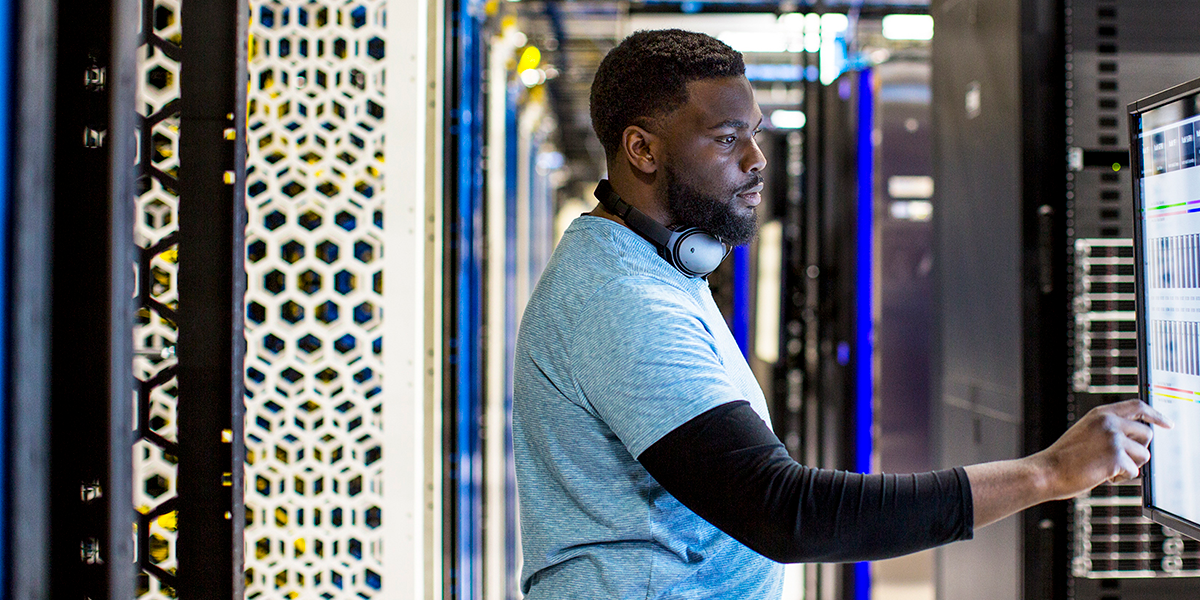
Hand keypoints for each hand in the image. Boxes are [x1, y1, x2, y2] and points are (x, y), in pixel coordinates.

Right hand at [1035, 399, 1173, 499]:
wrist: (1047, 471)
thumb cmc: (1065, 458)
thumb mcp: (1087, 433)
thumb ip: (1110, 430)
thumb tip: (1139, 440)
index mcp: (1101, 414)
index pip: (1138, 406)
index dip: (1156, 415)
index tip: (1168, 423)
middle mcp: (1109, 422)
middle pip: (1147, 434)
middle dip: (1139, 450)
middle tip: (1122, 460)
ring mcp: (1113, 439)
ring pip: (1143, 454)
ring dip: (1130, 465)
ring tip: (1107, 468)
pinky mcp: (1116, 457)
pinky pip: (1134, 471)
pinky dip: (1120, 478)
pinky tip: (1102, 475)